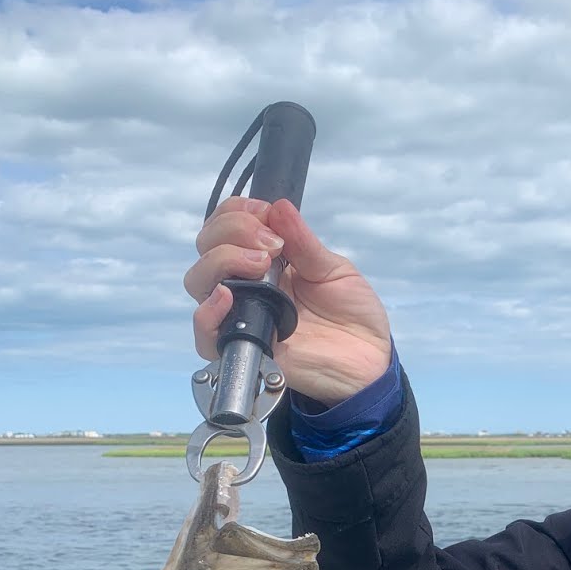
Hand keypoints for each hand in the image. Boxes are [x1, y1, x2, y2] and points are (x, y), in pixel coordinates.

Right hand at [184, 197, 393, 408]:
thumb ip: (304, 242)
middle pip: (206, 249)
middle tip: (270, 244)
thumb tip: (278, 207)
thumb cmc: (353, 317)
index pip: (224, 227)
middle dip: (231, 232)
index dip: (236, 213)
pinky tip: (227, 297)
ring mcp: (243, 317)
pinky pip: (206, 336)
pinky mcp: (246, 349)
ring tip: (260, 263)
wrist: (371, 362)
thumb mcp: (334, 269)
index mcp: (264, 263)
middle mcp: (246, 287)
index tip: (266, 214)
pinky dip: (206, 313)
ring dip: (221, 261)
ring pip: (199, 283)